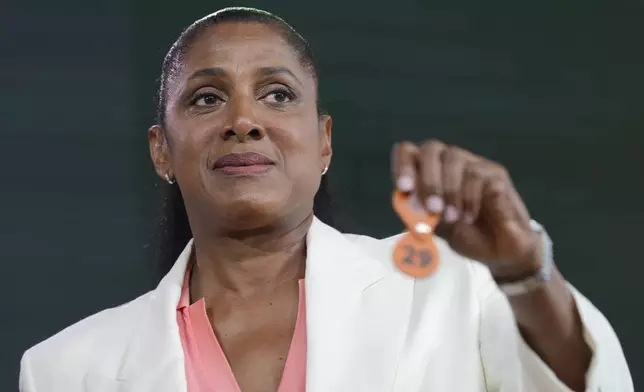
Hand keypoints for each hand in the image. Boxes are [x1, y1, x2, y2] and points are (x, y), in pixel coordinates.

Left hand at [391, 140, 541, 279]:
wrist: (498, 250)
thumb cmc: (465, 235)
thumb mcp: (435, 228)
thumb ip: (419, 215)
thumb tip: (406, 202)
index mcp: (428, 173)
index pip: (408, 152)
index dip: (403, 165)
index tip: (404, 188)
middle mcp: (449, 162)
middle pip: (431, 148)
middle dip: (428, 179)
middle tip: (432, 208)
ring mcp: (473, 164)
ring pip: (454, 158)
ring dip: (449, 191)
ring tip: (451, 217)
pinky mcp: (496, 173)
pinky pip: (476, 175)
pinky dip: (468, 199)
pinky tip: (468, 217)